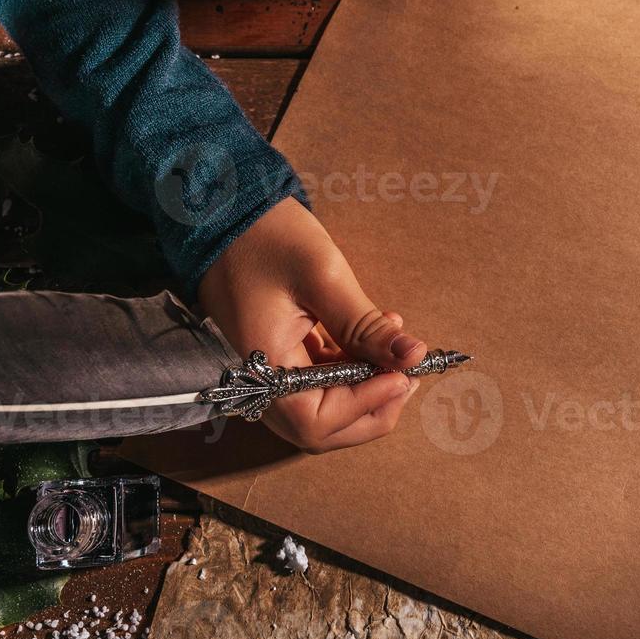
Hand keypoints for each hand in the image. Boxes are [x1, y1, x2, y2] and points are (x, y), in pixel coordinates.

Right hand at [198, 196, 427, 452]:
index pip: (316, 421)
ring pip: (324, 409)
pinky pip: (320, 382)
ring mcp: (271, 369)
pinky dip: (353, 370)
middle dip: (371, 407)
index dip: (365, 406)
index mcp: (264, 365)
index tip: (403, 375)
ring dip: (367, 388)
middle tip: (407, 372)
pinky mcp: (281, 354)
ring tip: (397, 348)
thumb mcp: (323, 277)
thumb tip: (413, 356)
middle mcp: (262, 379)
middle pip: (321, 428)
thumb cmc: (267, 237)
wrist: (226, 210)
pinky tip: (377, 337)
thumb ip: (365, 326)